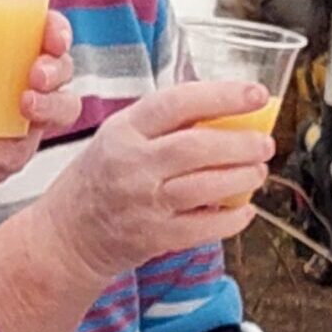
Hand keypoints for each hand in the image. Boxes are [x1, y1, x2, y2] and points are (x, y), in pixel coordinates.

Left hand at [0, 13, 80, 234]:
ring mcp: (22, 122)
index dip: (57, 31)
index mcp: (5, 55)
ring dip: (50, 105)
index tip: (52, 36)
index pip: (44, 34)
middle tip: (36, 74)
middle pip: (63, 69)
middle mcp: (22, 85)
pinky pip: (17, 152)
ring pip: (62, 109)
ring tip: (24, 104)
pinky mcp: (11, 156)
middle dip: (57, 69)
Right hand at [32, 80, 277, 281]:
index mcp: (123, 130)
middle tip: (263, 144)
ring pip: (205, 186)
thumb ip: (165, 124)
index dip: (222, 96)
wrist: (68, 233)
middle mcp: (131, 164)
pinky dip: (233, 218)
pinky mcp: (153, 237)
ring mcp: (141, 203)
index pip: (176, 103)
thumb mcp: (119, 136)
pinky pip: (204, 227)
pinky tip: (244, 210)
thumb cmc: (100, 179)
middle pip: (197, 148)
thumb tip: (229, 111)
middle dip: (242, 144)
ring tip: (256, 172)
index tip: (256, 94)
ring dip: (242, 178)